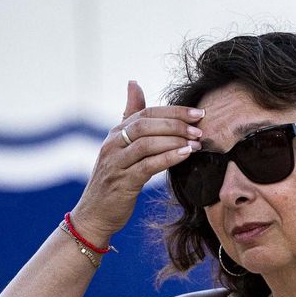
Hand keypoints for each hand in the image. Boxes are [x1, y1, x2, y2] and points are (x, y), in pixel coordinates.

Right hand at [71, 81, 203, 246]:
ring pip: (145, 143)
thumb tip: (134, 83)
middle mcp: (112, 144)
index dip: (173, 111)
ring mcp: (115, 162)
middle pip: (145, 124)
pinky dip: (167, 158)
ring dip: (174, 140)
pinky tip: (185, 155)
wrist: (95, 214)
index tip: (198, 112)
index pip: (145, 112)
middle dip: (175, 124)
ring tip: (196, 143)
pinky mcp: (122, 182)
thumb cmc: (115, 179)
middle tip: (200, 129)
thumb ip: (130, 118)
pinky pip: (147, 165)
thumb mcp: (121, 146)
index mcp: (115, 133)